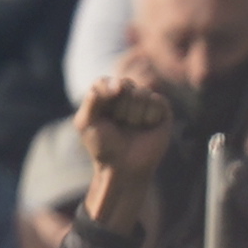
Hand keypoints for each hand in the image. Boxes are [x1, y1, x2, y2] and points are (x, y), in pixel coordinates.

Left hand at [74, 68, 173, 200]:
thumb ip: (93, 100)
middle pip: (125, 84)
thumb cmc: (103, 146)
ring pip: (141, 93)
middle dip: (119, 107)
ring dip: (133, 114)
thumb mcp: (86, 123)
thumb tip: (116, 83)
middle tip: (118, 123)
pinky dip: (148, 116)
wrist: (124, 166)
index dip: (107, 89)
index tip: (109, 100)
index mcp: (105, 98)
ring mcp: (144, 102)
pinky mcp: (161, 109)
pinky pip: (157, 100)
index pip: (104, 81)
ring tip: (132, 127)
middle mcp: (125, 97)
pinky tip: (146, 127)